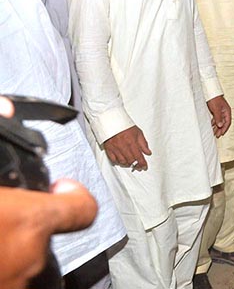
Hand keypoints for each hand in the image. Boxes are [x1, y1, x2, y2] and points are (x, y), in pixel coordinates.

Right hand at [0, 96, 97, 288]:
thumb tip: (5, 107)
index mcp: (27, 223)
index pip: (81, 208)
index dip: (72, 195)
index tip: (57, 188)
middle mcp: (28, 260)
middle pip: (42, 236)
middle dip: (21, 224)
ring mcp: (12, 286)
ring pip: (21, 262)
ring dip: (4, 249)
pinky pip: (5, 279)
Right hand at [103, 126, 151, 170]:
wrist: (111, 121)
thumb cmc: (125, 125)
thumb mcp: (138, 132)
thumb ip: (143, 143)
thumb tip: (148, 152)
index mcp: (132, 142)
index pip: (139, 156)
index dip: (142, 163)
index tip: (144, 167)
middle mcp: (123, 146)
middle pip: (131, 161)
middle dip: (136, 165)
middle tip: (139, 166)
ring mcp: (115, 148)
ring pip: (122, 162)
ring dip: (128, 164)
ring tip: (131, 163)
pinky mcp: (108, 149)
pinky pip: (113, 160)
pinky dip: (118, 162)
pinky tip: (121, 161)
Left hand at [206, 95, 230, 137]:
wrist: (210, 92)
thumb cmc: (214, 99)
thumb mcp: (216, 109)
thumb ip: (218, 117)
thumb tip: (221, 125)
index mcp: (227, 111)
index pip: (227, 122)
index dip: (224, 129)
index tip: (221, 134)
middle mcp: (224, 112)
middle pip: (224, 123)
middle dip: (220, 129)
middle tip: (217, 135)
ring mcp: (220, 111)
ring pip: (219, 121)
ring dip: (217, 127)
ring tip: (213, 132)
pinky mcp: (216, 110)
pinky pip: (216, 119)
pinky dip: (214, 123)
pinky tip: (211, 125)